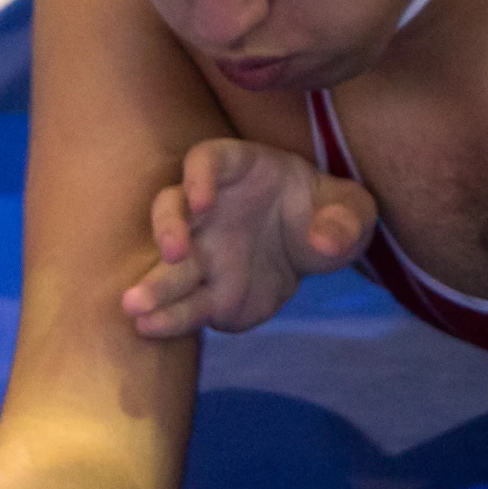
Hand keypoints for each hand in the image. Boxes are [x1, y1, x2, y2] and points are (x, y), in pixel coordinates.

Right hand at [121, 138, 377, 337]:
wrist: (315, 244)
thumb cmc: (326, 210)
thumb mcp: (351, 207)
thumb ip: (345, 218)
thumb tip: (324, 240)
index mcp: (241, 169)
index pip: (208, 160)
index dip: (200, 176)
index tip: (203, 200)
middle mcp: (209, 209)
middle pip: (174, 212)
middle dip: (168, 231)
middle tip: (173, 253)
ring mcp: (202, 251)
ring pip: (167, 264)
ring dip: (152, 283)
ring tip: (135, 307)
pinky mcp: (208, 291)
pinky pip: (183, 303)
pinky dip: (168, 316)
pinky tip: (151, 328)